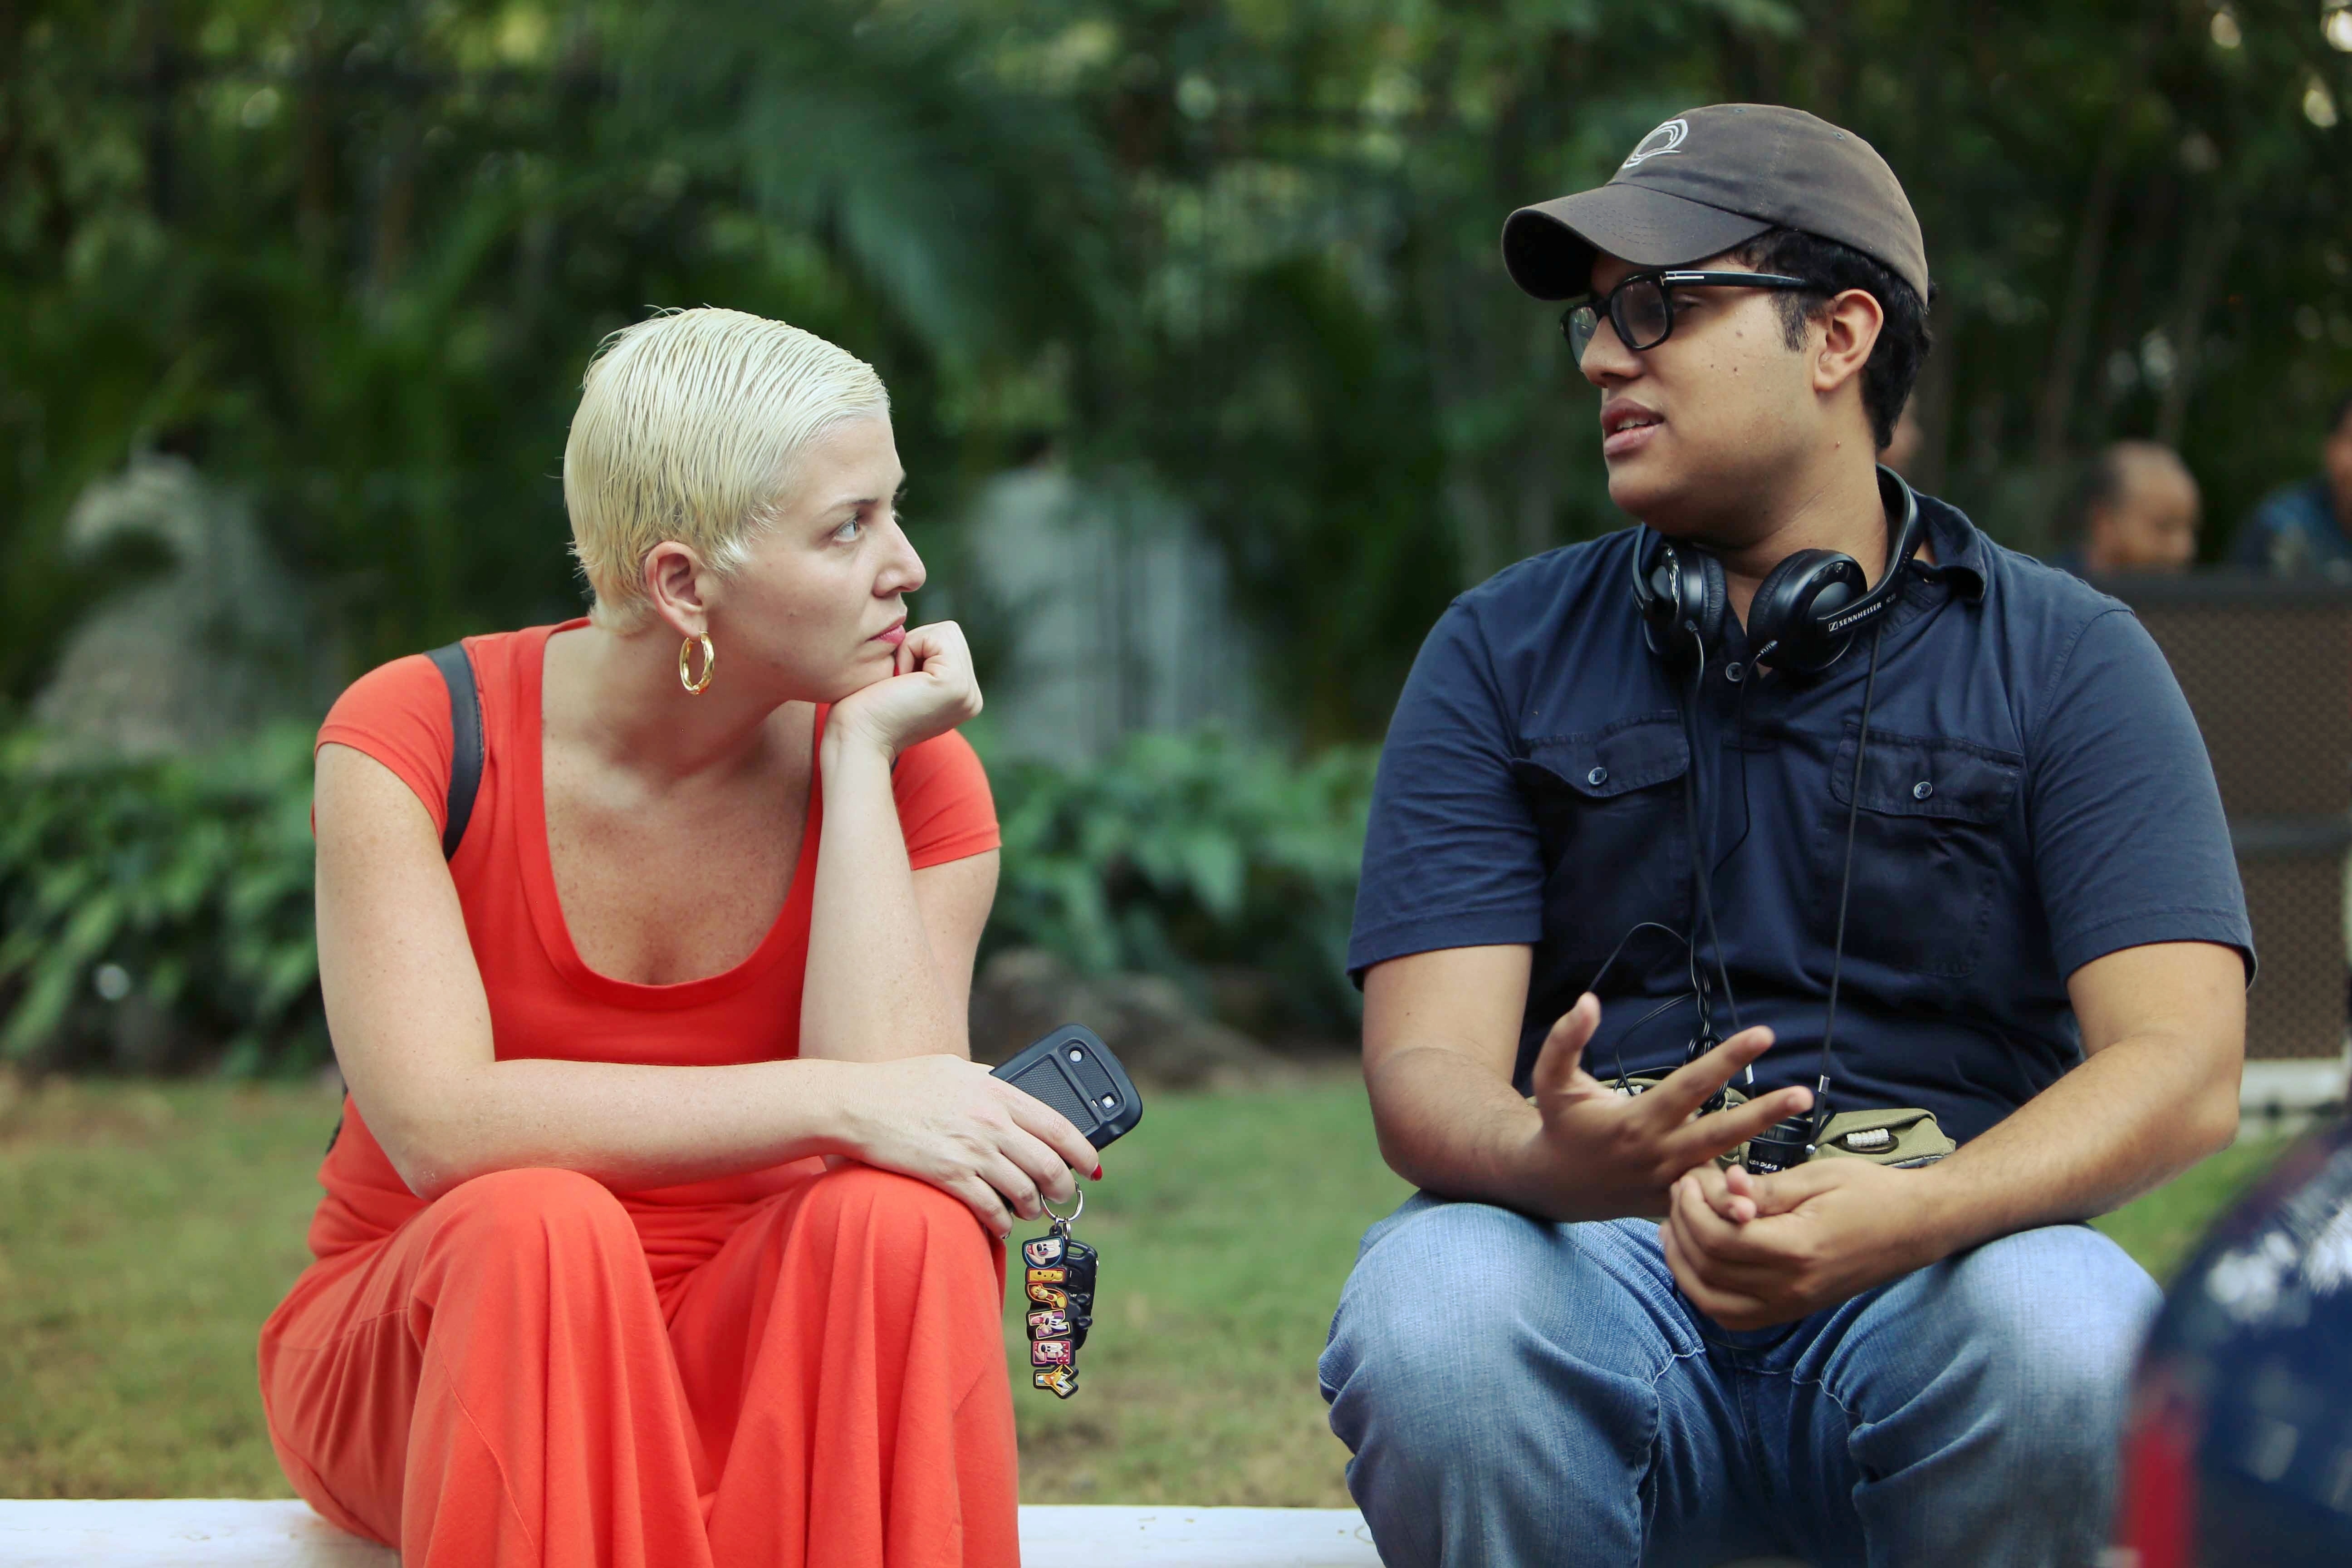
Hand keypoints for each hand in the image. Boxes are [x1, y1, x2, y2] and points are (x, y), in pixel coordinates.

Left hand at [825, 621, 983, 761]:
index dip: (917, 651)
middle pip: (950, 634)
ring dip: (911, 648)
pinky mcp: (955, 684)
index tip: (900, 685)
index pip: (950, 643)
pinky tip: (900, 681)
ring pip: (945, 632)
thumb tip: (933, 636)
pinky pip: (935, 637)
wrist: (858, 739)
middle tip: (898, 683)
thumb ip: (928, 664)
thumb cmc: (867, 711)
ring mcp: (968, 692)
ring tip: (900, 682)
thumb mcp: (909, 684)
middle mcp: (972, 697)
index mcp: (964, 698)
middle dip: (916, 646)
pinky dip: (909, 650)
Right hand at [832, 1054, 1099, 1237]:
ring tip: (1030, 1210)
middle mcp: (991, 1122)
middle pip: (1048, 1164)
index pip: (1058, 1125)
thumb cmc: (902, 1084)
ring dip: (1033, 1207)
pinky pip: (990, 1210)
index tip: (1091, 1166)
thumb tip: (1017, 1098)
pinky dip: (1002, 1223)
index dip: (1083, 1151)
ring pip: (1023, 1191)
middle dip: (1062, 1187)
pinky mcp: (949, 1177)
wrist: (856, 1103)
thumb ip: (989, 1084)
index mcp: (997, 1091)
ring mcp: (971, 1151)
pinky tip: (1001, 1225)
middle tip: (1062, 1195)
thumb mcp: (955, 1070)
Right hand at [1512, 992, 1813, 1220]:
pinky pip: (1713, 1195)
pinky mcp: (1672, 1203)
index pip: (1691, 1085)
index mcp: (1636, 1121)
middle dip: (1764, 1112)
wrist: (1553, 1186)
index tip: (1763, 1034)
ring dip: (1763, 1148)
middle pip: (1721, 1131)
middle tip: (1803, 1093)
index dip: (1727, 1058)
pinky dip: (1743, 1186)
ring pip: (1724, 1167)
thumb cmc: (1558, 1125)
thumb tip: (1588, 1001)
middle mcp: (1658, 1154)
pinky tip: (1780, 1172)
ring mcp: (1668, 1183)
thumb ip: (1566, 1040)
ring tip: (1799, 1131)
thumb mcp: (1551, 1081)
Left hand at [1661, 1158, 1946, 1329]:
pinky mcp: (1793, 1310)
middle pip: (1709, 1269)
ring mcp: (1793, 1305)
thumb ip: (1763, 1190)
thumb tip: (1720, 1188)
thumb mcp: (1815, 1177)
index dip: (1692, 1208)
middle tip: (1680, 1193)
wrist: (1915, 1226)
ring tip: (1674, 1227)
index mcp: (1799, 1249)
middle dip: (1682, 1227)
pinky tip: (1696, 1260)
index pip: (1720, 1239)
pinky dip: (1705, 1292)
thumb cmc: (1870, 1192)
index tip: (1689, 1179)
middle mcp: (1793, 1287)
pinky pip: (1734, 1316)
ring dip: (1683, 1265)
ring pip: (1713, 1302)